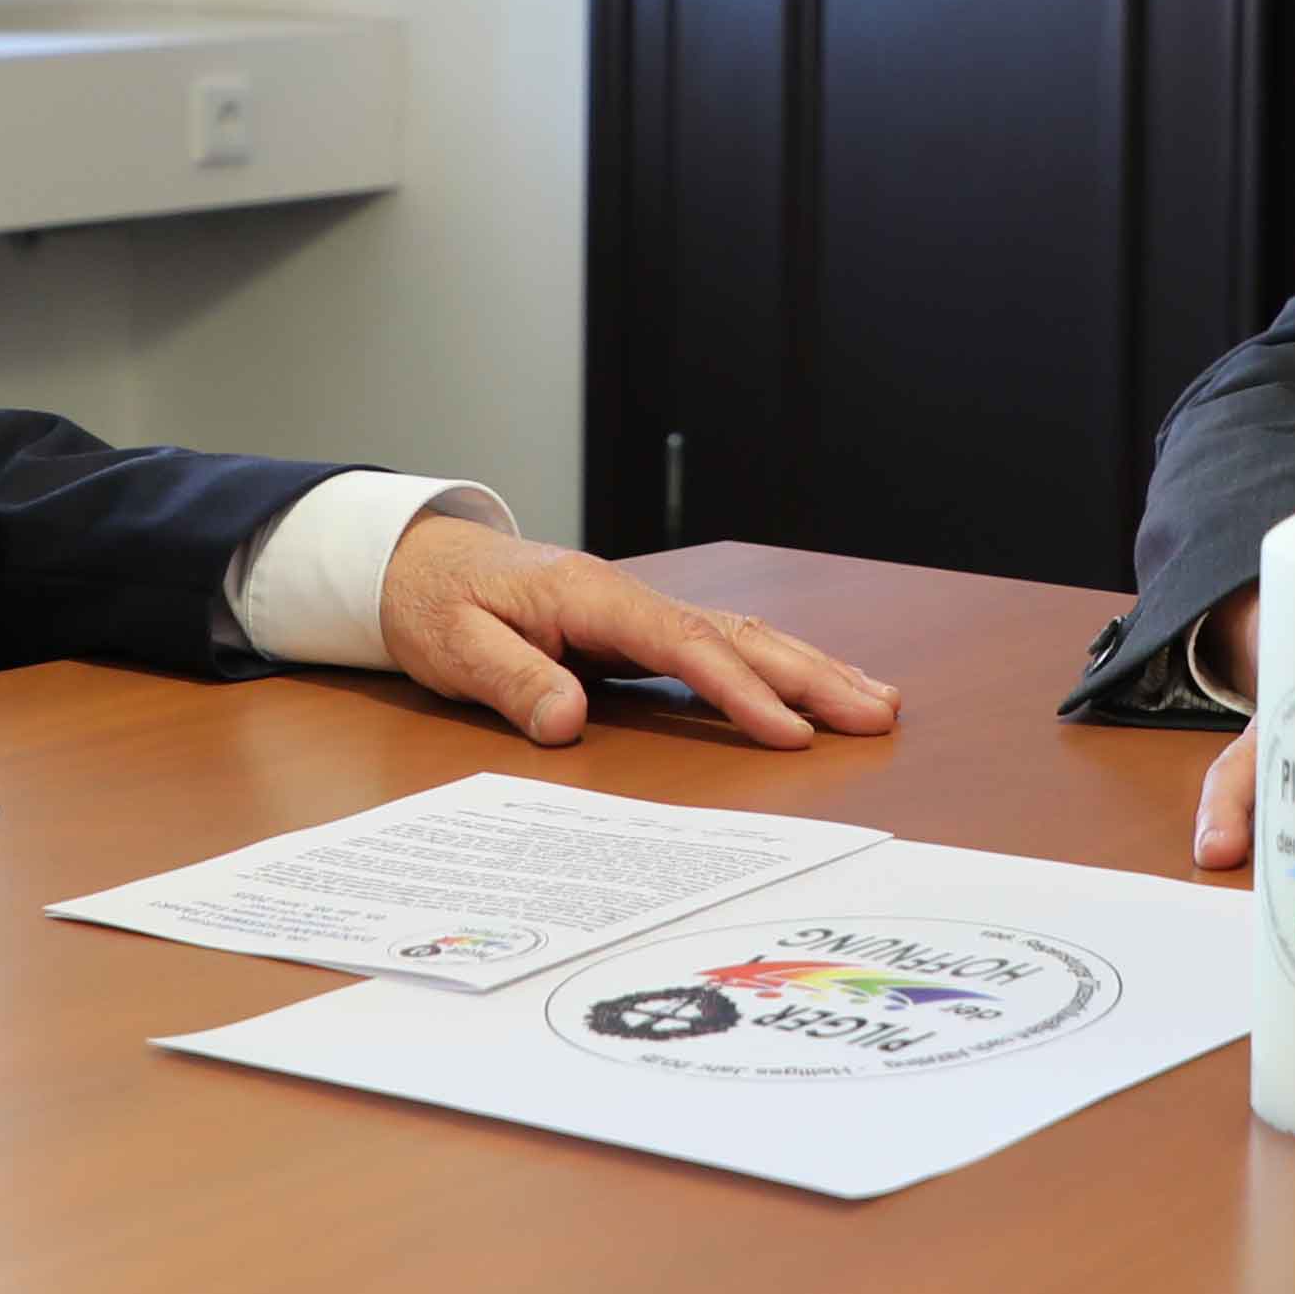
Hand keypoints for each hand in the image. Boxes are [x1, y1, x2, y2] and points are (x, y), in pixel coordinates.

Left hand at [381, 516, 902, 752]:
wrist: (417, 562)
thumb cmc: (435, 603)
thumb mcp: (455, 647)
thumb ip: (513, 681)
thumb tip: (567, 723)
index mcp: (593, 596)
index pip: (684, 646)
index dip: (742, 691)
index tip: (790, 731)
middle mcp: (630, 597)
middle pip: (738, 635)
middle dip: (812, 676)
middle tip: (877, 714)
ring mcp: (640, 610)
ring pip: (744, 635)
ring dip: (811, 668)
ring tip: (877, 701)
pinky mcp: (639, 630)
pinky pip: (722, 647)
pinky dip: (777, 666)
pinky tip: (814, 687)